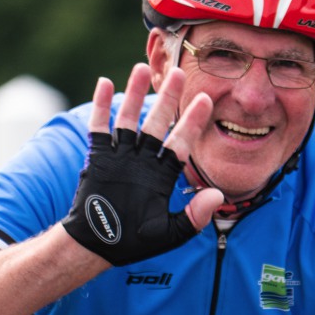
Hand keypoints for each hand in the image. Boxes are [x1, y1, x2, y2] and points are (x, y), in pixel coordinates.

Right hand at [62, 64, 223, 265]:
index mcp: (162, 175)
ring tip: (141, 68)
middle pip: (157, 123)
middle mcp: (143, 161)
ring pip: (129, 119)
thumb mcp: (169, 234)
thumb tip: (217, 195)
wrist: (96, 247)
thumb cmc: (133, 243)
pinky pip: (99, 128)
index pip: (181, 142)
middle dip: (168, 99)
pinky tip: (105, 83)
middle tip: (179, 72)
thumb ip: (194, 216)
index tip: (206, 99)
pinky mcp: (97, 159)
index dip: (193, 122)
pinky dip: (101, 107)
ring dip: (134, 94)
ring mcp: (120, 157)